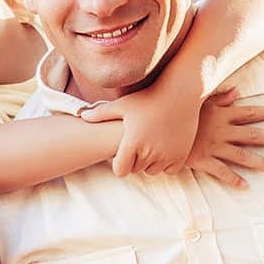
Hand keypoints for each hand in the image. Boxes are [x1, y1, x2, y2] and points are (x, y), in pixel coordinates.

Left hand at [80, 87, 199, 176]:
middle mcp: (150, 152)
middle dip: (134, 160)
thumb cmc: (148, 97)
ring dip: (150, 162)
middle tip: (138, 144)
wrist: (180, 93)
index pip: (120, 170)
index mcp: (133, 143)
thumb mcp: (123, 104)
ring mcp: (167, 155)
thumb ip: (101, 113)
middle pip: (136, 169)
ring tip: (150, 144)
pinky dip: (166, 163)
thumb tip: (82, 116)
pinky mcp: (181, 156)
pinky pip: (169, 170)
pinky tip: (163, 147)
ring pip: (152, 171)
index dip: (119, 163)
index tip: (122, 153)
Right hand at [186, 89, 263, 188]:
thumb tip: (236, 91)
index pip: (249, 112)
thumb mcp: (198, 102)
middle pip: (253, 135)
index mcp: (222, 114)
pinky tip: (246, 186)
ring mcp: (214, 147)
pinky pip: (221, 172)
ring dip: (262, 162)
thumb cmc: (176, 112)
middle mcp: (222, 131)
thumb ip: (219, 98)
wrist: (157, 129)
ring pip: (243, 156)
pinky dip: (233, 180)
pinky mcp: (203, 160)